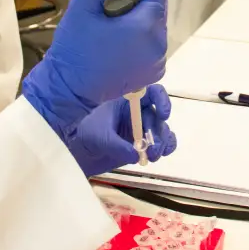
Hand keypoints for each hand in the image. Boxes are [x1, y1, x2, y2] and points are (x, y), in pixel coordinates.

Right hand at [22, 0, 168, 132]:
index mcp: (145, 27)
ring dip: (138, 24)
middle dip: (137, 6)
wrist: (69, 89)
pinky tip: (117, 47)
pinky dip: (140, 41)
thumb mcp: (82, 5)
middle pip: (156, 10)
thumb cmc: (74, 46)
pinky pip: (153, 45)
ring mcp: (158, 61)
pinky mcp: (154, 73)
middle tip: (108, 14)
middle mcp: (159, 45)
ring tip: (111, 32)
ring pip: (155, 28)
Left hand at [62, 85, 177, 177]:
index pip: (151, 93)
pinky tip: (161, 155)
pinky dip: (166, 148)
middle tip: (152, 149)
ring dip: (162, 143)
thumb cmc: (86, 134)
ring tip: (152, 157)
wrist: (81, 152)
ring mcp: (142, 129)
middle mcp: (138, 113)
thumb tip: (135, 155)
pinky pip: (163, 143)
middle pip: (158, 116)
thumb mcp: (98, 136)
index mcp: (127, 102)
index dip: (161, 99)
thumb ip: (116, 145)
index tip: (163, 115)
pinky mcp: (145, 144)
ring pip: (162, 131)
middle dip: (158, 133)